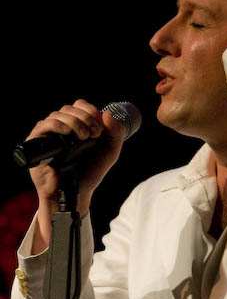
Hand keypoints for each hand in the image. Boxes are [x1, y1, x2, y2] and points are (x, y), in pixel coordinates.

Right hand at [26, 99, 126, 251]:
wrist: (77, 192)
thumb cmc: (90, 172)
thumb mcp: (110, 152)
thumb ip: (116, 134)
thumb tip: (107, 114)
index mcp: (77, 125)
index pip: (80, 106)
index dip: (91, 111)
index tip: (100, 128)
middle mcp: (62, 126)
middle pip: (70, 108)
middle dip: (85, 118)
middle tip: (94, 133)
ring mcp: (49, 133)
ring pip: (58, 114)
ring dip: (74, 122)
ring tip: (84, 137)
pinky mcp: (38, 142)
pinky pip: (44, 125)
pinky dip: (57, 125)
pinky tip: (67, 132)